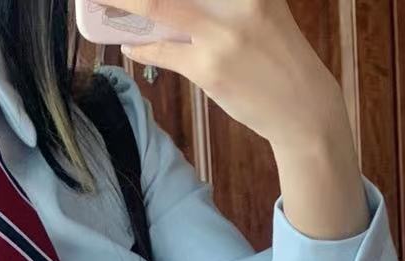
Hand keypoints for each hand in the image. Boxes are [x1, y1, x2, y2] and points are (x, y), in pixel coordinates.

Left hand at [119, 0, 369, 240]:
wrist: (302, 106)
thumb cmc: (279, 57)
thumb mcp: (261, 12)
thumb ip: (227, 2)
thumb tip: (180, 6)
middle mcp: (239, 0)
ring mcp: (222, 34)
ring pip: (160, 7)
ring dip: (125, 3)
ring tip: (102, 3)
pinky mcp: (210, 68)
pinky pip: (162, 51)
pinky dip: (140, 46)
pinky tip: (128, 43)